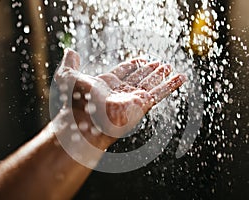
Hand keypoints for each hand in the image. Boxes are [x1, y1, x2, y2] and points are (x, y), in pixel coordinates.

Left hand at [56, 48, 185, 148]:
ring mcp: (132, 99)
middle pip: (139, 78)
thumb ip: (70, 63)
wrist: (82, 119)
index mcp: (106, 85)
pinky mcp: (143, 105)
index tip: (142, 59)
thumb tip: (71, 51)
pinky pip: (160, 93)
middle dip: (149, 71)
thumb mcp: (67, 76)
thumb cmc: (73, 100)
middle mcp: (121, 93)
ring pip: (151, 84)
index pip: (124, 72)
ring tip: (169, 67)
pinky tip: (181, 77)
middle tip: (160, 63)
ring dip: (161, 76)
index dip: (133, 65)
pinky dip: (171, 85)